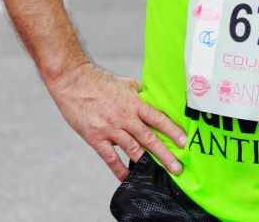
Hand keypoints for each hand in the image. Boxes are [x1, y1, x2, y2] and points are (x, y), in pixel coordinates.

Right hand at [49, 63, 187, 180]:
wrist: (73, 81)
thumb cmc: (99, 81)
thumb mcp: (126, 84)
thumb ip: (140, 95)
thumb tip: (154, 100)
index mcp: (134, 103)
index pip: (158, 118)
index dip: (172, 130)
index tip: (184, 142)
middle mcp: (125, 117)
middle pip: (149, 138)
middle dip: (165, 154)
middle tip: (177, 168)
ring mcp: (110, 129)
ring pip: (133, 149)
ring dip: (147, 163)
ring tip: (159, 175)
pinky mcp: (96, 138)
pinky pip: (111, 157)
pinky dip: (120, 169)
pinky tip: (128, 177)